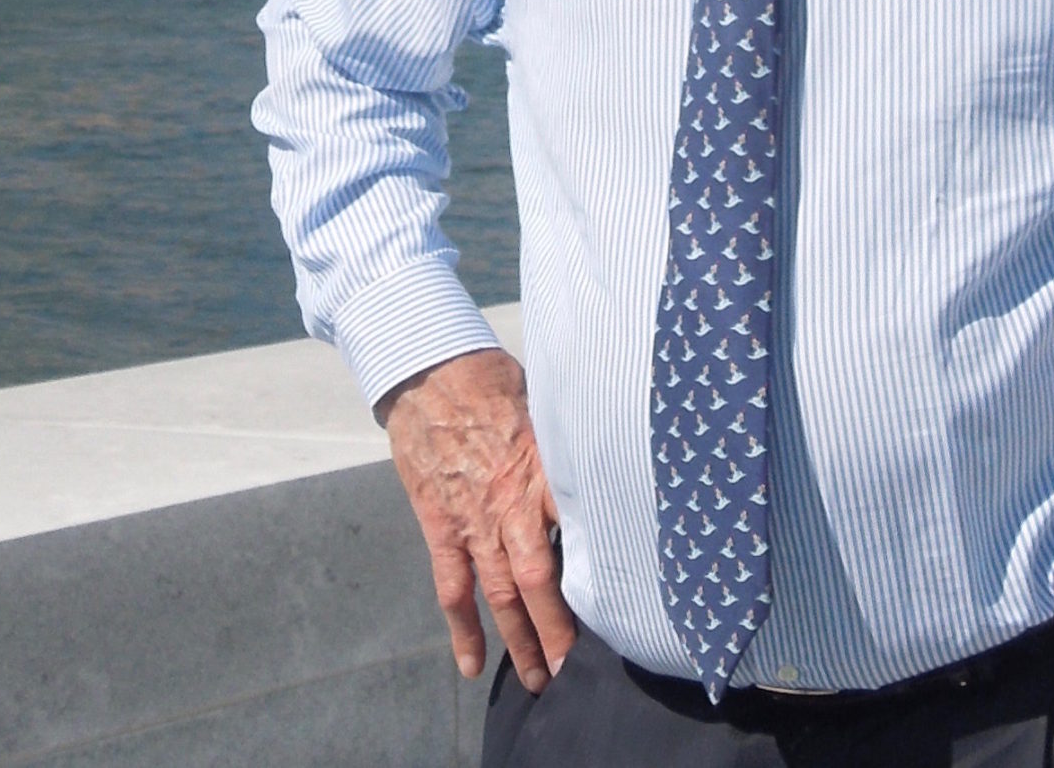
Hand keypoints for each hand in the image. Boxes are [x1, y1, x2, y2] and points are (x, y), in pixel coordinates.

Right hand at [379, 348, 577, 690]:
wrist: (429, 372)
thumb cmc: (493, 381)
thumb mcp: (545, 405)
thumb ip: (568, 446)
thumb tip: (607, 461)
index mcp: (544, 470)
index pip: (581, 530)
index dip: (601, 571)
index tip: (625, 605)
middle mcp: (511, 504)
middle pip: (542, 580)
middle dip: (561, 630)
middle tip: (578, 672)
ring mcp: (473, 520)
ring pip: (502, 593)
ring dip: (521, 641)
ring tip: (540, 680)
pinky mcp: (441, 525)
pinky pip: (452, 587)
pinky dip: (463, 629)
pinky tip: (472, 665)